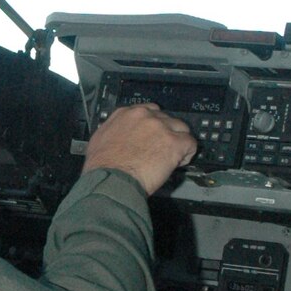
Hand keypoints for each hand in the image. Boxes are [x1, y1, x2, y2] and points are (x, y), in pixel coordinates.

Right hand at [83, 103, 198, 195]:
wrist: (110, 179)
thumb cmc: (102, 166)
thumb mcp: (99, 139)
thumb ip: (113, 130)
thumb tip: (118, 135)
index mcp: (126, 114)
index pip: (149, 111)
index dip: (153, 126)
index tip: (153, 136)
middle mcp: (145, 116)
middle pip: (166, 118)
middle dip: (166, 133)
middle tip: (161, 149)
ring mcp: (161, 128)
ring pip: (181, 128)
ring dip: (178, 141)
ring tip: (172, 157)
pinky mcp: (174, 142)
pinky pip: (190, 143)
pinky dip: (187, 153)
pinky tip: (179, 162)